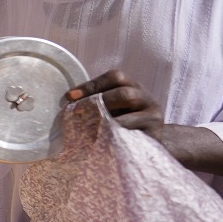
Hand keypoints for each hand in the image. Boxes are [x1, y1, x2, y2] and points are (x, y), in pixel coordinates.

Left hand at [66, 70, 222, 177]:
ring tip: (85, 130)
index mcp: (134, 86)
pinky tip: (100, 144)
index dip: (92, 84)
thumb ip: (96, 101)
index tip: (70, 97)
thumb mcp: (114, 107)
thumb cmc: (125, 122)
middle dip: (98, 103)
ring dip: (103, 125)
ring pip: (128, 119)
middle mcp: (146, 98)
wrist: (150, 144)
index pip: (116, 77)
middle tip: (78, 113)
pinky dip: (113, 140)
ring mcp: (154, 118)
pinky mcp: (154, 137)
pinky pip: (131, 138)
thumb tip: (68, 100)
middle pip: (124, 94)